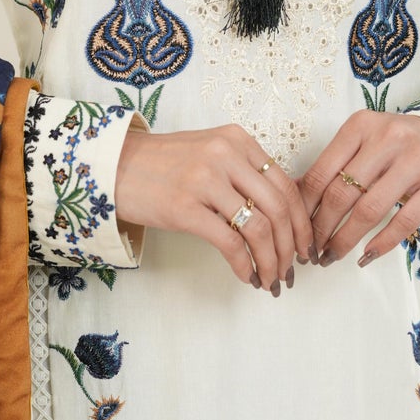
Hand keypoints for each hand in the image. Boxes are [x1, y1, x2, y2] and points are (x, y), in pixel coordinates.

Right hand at [115, 122, 314, 292]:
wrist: (114, 165)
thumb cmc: (164, 164)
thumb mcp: (210, 152)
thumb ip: (244, 171)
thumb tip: (282, 215)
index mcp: (237, 140)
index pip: (285, 184)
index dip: (301, 222)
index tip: (305, 246)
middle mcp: (226, 154)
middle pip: (278, 208)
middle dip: (291, 247)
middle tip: (292, 270)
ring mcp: (205, 180)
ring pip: (259, 228)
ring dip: (271, 261)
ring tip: (271, 279)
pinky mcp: (185, 207)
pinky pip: (230, 243)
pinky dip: (245, 265)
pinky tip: (246, 276)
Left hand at [296, 109, 419, 267]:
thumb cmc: (403, 143)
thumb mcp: (368, 140)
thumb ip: (336, 163)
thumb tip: (295, 195)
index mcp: (361, 126)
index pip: (321, 172)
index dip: (304, 207)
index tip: (295, 228)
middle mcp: (386, 138)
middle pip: (341, 194)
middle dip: (321, 229)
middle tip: (311, 250)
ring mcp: (415, 160)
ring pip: (369, 210)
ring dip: (345, 240)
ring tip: (332, 256)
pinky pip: (404, 221)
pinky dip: (381, 243)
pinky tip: (366, 255)